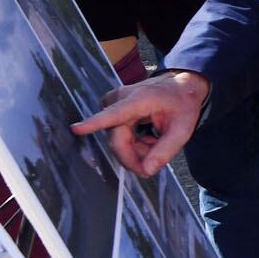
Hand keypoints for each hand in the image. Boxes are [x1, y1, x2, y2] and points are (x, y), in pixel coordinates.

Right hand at [74, 71, 206, 175]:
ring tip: (155, 142)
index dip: (94, 124)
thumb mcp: (183, 129)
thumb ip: (165, 151)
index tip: (76, 128)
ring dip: (136, 149)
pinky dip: (133, 143)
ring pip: (117, 140)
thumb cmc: (182, 104)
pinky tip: (147, 138)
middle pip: (117, 140)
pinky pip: (117, 136)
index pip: (114, 115)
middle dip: (135, 156)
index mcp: (139, 100)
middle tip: (154, 162)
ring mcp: (114, 102)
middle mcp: (120, 98)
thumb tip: (146, 172)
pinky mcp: (112, 108)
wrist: (181, 86)